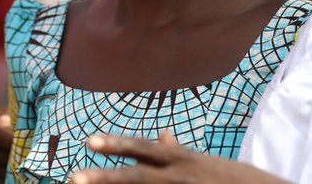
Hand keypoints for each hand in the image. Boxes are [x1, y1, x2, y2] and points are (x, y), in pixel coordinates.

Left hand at [71, 133, 291, 183]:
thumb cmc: (237, 180)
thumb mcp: (208, 162)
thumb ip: (179, 152)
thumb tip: (161, 134)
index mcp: (185, 159)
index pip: (144, 149)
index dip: (116, 145)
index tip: (90, 142)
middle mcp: (182, 176)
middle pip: (136, 177)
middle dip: (104, 178)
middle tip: (74, 178)